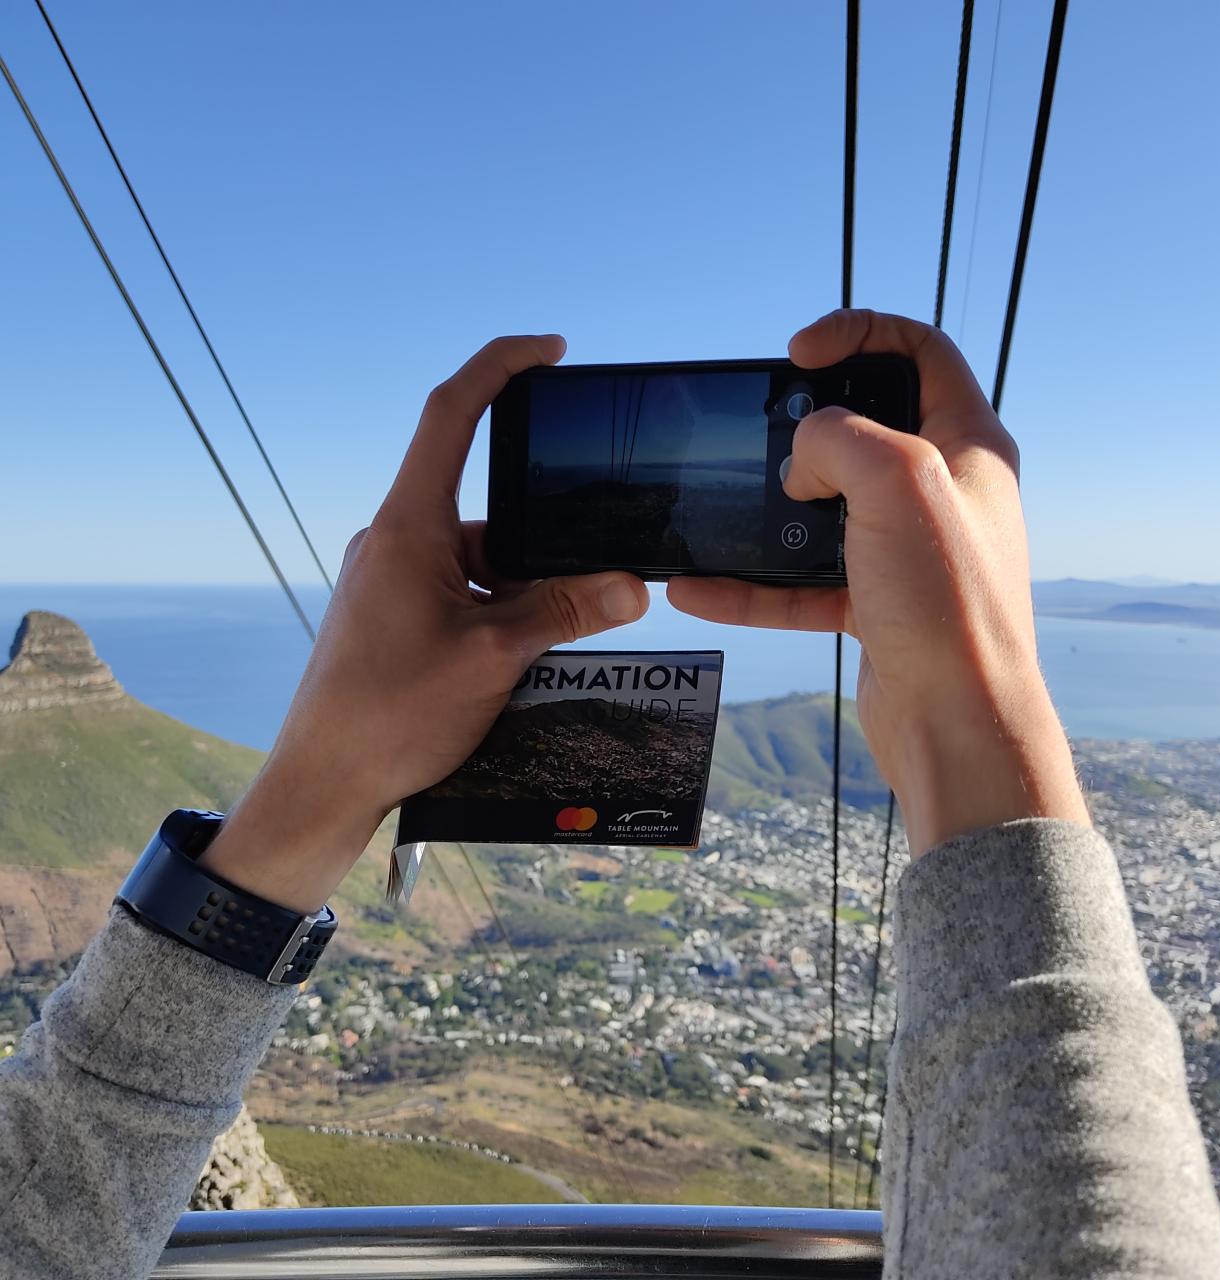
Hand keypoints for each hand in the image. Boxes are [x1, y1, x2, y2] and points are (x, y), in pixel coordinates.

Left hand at [202, 335, 648, 909]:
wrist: (322, 783)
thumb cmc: (391, 715)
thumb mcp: (493, 659)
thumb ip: (563, 612)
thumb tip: (630, 585)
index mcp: (409, 528)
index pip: (451, 415)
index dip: (500, 367)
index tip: (550, 350)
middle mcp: (395, 541)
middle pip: (486, 508)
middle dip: (543, 541)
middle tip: (592, 576)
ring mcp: (391, 579)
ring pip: (478, 560)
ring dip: (523, 591)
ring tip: (555, 644)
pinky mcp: (392, 614)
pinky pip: (460, 591)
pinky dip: (498, 612)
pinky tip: (526, 660)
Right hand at [667, 309, 1088, 856]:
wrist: (956, 723)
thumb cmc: (950, 605)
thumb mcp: (898, 484)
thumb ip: (840, 438)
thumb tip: (803, 457)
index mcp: (967, 445)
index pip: (919, 352)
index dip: (858, 333)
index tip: (798, 352)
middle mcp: (940, 494)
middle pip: (864, 429)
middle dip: (804, 428)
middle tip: (764, 435)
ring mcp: (905, 552)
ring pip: (824, 512)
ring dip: (766, 512)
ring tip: (719, 510)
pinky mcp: (873, 605)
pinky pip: (800, 584)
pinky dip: (752, 585)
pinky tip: (698, 588)